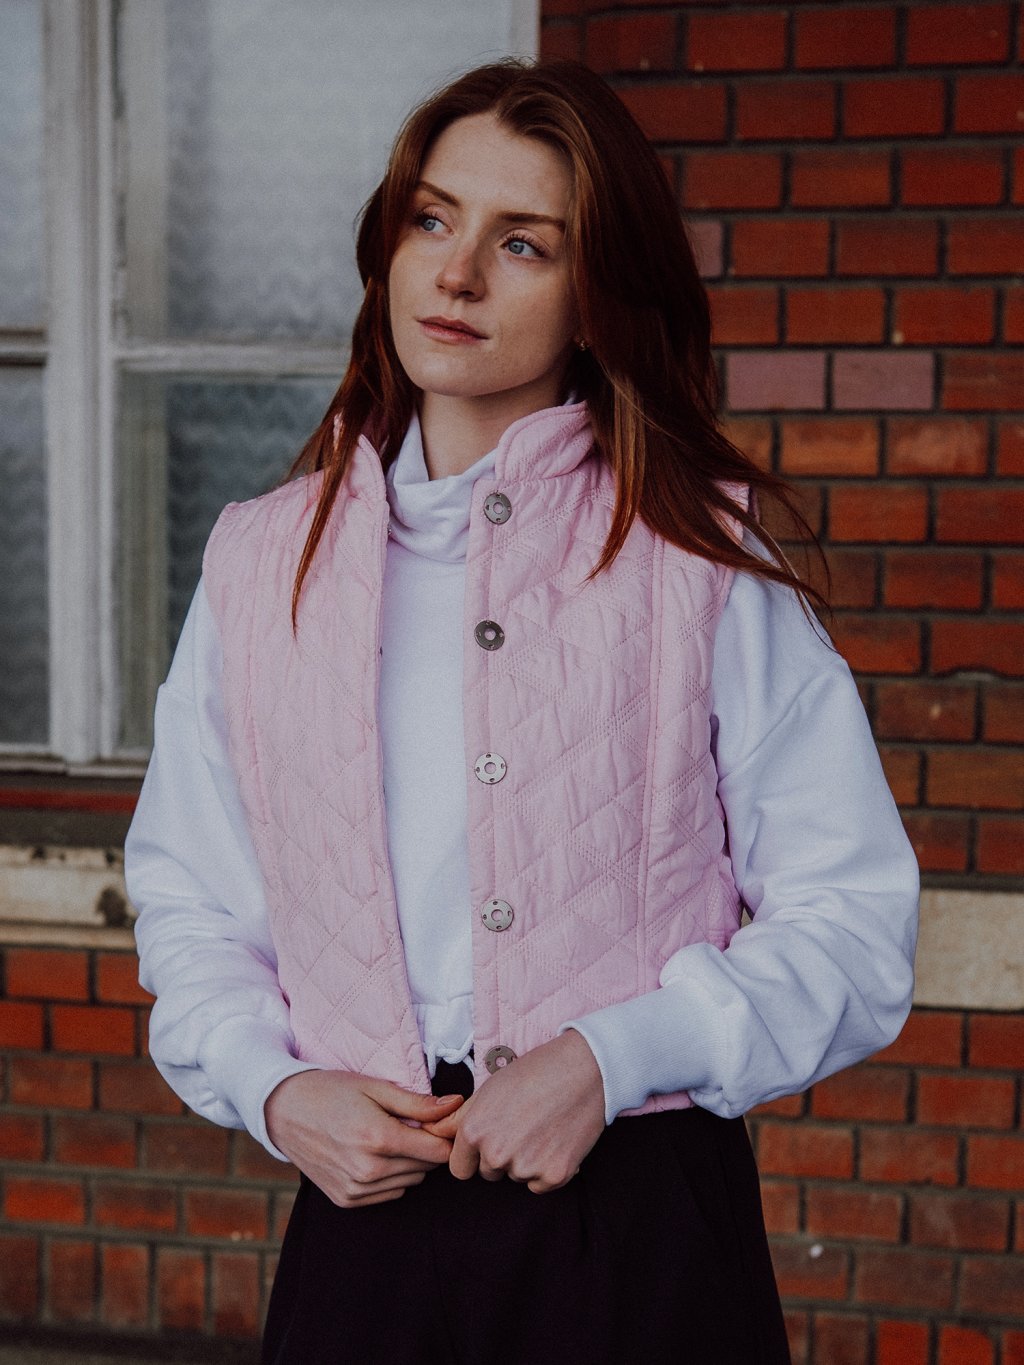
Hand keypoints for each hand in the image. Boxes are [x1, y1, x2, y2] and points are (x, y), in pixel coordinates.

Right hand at [264, 1070, 463, 1207]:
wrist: (283, 1111)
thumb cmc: (331, 1091)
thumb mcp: (375, 1087)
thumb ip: (418, 1103)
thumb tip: (456, 1105)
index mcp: (378, 1139)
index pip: (437, 1153)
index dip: (444, 1136)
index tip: (438, 1122)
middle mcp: (368, 1171)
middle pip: (426, 1169)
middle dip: (426, 1147)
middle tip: (409, 1124)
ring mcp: (356, 1190)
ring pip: (410, 1182)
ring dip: (409, 1163)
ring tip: (388, 1136)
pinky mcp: (346, 1200)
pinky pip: (389, 1194)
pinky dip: (391, 1176)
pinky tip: (374, 1154)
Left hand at [425, 1030, 605, 1193]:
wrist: (583, 1070)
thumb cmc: (534, 1073)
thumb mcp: (489, 1089)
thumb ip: (459, 1119)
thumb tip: (434, 1134)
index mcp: (474, 1131)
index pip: (460, 1169)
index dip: (473, 1156)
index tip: (490, 1141)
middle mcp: (496, 1153)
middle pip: (489, 1173)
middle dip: (501, 1156)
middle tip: (523, 1126)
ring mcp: (525, 1167)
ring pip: (516, 1177)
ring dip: (526, 1161)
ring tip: (542, 1127)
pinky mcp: (553, 1176)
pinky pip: (540, 1185)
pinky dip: (548, 1170)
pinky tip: (557, 1140)